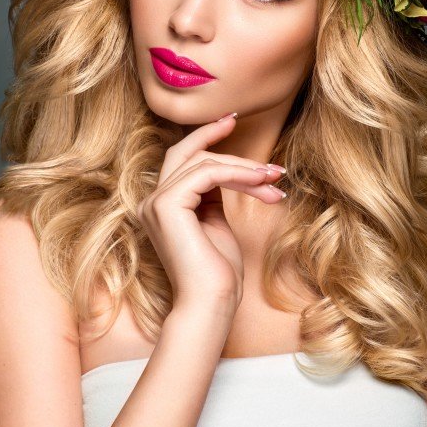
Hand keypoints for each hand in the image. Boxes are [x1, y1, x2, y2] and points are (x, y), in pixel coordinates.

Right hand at [136, 114, 285, 312]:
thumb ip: (214, 195)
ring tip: (275, 178)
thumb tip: (229, 170)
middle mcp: (152, 201)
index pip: (182, 161)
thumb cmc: (218, 272)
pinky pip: (207, 173)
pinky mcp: (167, 205)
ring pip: (204, 162)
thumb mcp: (217, 223)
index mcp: (162, 205)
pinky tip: (261, 183)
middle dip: (216, 136)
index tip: (230, 123)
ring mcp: (156, 202)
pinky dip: (238, 174)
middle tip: (248, 132)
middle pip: (186, 153)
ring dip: (245, 168)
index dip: (204, 138)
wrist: (212, 303)